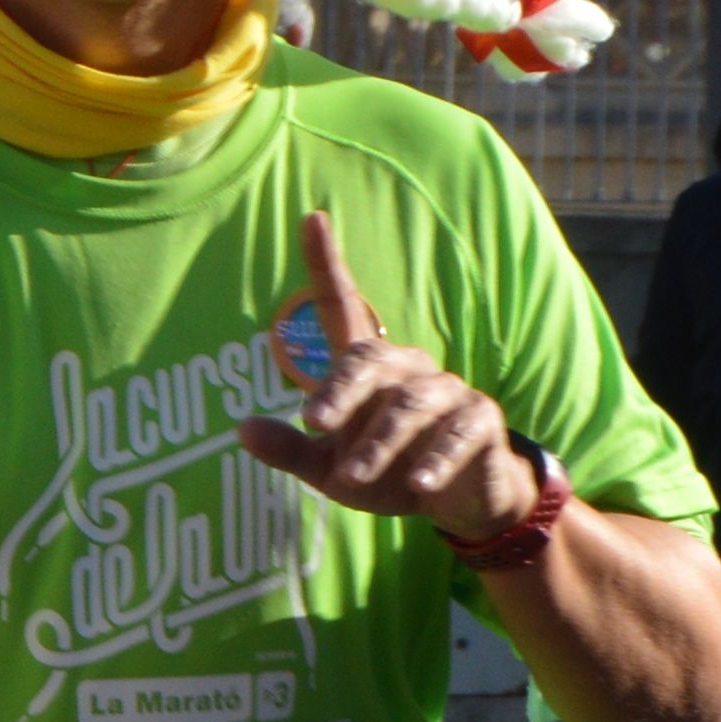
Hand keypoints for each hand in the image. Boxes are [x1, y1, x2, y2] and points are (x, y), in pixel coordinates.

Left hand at [235, 207, 524, 542]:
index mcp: (366, 368)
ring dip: (380, 441)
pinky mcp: (480, 420)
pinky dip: (436, 458)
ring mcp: (447, 391)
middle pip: (369, 358)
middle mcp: (407, 367)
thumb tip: (241, 430)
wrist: (454, 503)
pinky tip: (418, 484)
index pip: (342, 305)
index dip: (326, 262)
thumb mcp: (329, 471)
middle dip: (341, 392)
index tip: (311, 218)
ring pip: (409, 404)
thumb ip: (290, 450)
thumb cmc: (386, 474)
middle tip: (314, 424)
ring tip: (354, 476)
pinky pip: (457, 432)